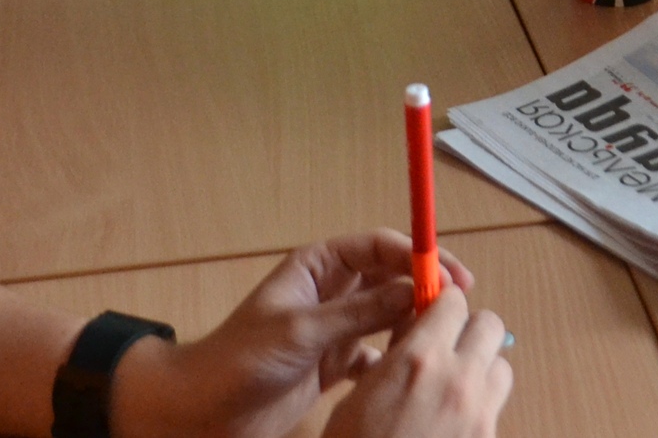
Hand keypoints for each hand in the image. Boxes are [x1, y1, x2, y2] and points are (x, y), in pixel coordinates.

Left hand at [109, 232, 476, 437]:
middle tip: (457, 308)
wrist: (200, 410)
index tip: (451, 274)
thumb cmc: (237, 359)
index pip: (380, 247)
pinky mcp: (332, 365)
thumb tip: (414, 292)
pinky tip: (408, 372)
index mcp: (318, 267)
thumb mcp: (302, 330)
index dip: (419, 254)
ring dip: (412, 323)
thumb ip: (359, 312)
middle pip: (390, 278)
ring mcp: (333, 329)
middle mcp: (330, 292)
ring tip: (439, 338)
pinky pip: (376, 355)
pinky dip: (393, 360)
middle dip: (424, 288)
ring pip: (387, 317)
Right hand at [323, 285, 512, 437]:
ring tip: (452, 390)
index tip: (432, 315)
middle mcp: (459, 380)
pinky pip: (496, 409)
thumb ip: (397, 355)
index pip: (453, 301)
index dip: (442, 305)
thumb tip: (417, 331)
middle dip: (469, 331)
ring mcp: (480, 414)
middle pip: (490, 326)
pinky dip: (480, 408)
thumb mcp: (363, 393)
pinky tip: (453, 425)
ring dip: (482, 370)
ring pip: (501, 368)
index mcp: (420, 360)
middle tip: (446, 349)